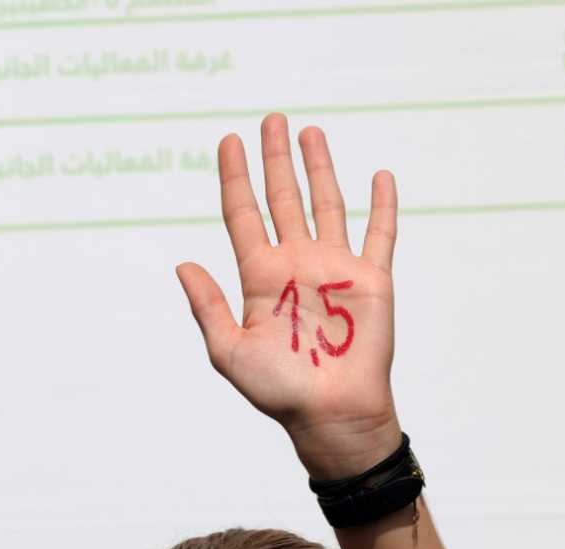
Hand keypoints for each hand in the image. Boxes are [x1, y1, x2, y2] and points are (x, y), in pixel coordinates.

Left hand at [177, 114, 400, 478]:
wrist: (329, 413)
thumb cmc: (277, 389)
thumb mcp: (229, 350)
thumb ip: (207, 307)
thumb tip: (182, 264)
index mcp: (259, 276)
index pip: (243, 214)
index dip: (234, 177)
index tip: (228, 141)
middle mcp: (294, 264)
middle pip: (283, 198)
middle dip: (275, 159)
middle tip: (271, 119)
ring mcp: (334, 268)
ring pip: (327, 204)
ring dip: (320, 168)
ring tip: (310, 132)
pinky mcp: (372, 281)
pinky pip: (379, 234)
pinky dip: (382, 205)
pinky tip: (378, 176)